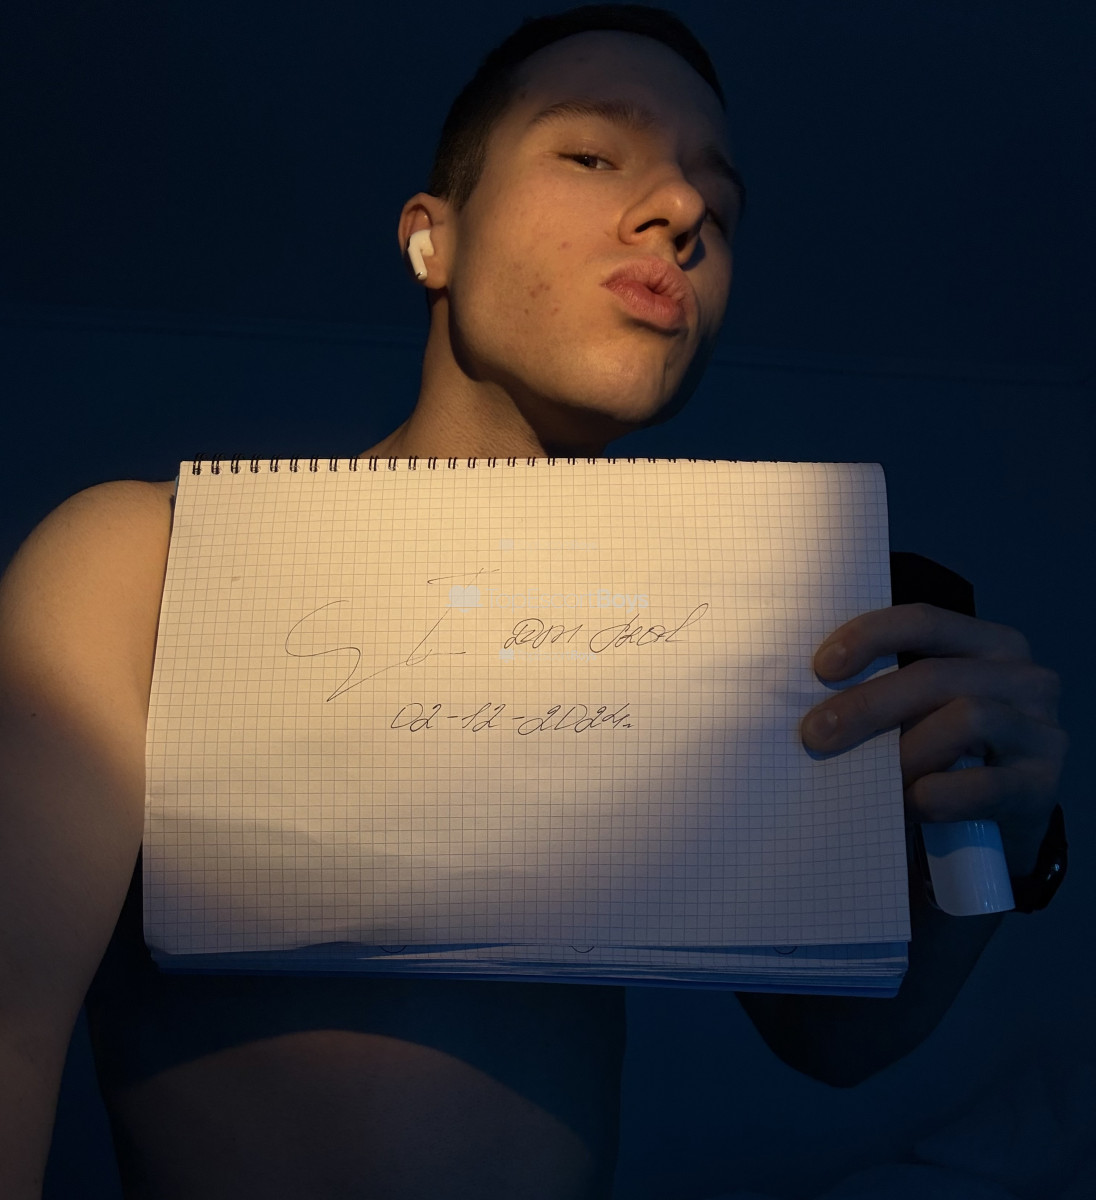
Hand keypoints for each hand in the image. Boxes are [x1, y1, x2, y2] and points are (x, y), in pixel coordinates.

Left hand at [802, 602, 1068, 875]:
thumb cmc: (938, 755)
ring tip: (871, 781)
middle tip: (815, 734)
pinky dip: (936, 796)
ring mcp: (1042, 731)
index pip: (924, 621)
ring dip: (904, 753)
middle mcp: (1025, 678)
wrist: (992, 828)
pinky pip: (984, 785)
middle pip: (934, 676)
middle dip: (866, 705)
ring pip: (965, 720)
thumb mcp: (917, 712)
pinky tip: (909, 805)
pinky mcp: (1042, 786)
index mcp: (989, 644)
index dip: (870, 637)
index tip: (821, 667)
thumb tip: (810, 693)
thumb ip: (885, 688)